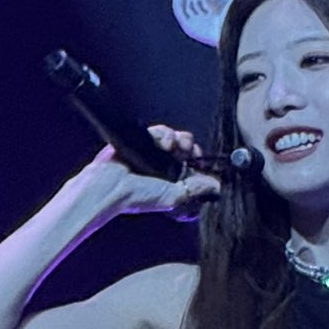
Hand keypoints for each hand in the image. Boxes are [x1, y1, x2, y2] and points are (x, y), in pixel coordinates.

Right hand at [80, 128, 219, 219]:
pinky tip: (164, 144)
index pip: (194, 165)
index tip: (203, 161)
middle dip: (192, 148)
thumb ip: (195, 190)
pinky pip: (160, 131)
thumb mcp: (174, 197)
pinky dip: (165, 134)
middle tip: (191, 152)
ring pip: (176, 137)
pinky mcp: (143, 139)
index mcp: (173, 178)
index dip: (201, 161)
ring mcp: (154, 151)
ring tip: (177, 148)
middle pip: (187, 148)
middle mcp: (165, 164)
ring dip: (181, 140)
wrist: (112, 186)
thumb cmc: (138, 197)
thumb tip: (216, 185)